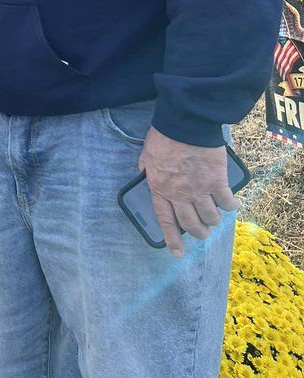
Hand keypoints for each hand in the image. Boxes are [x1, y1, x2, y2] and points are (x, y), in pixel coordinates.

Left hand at [138, 127, 237, 257]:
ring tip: (214, 217)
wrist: (185, 124)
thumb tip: (146, 175)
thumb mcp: (147, 154)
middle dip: (198, 232)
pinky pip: (226, 202)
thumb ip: (147, 169)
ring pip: (210, 217)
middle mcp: (179, 194)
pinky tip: (231, 204)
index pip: (165, 221)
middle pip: (191, 224)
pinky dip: (230, 206)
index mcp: (160, 188)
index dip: (172, 239)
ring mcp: (199, 190)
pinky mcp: (217, 182)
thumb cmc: (164, 136)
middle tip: (202, 232)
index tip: (177, 254)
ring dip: (213, 220)